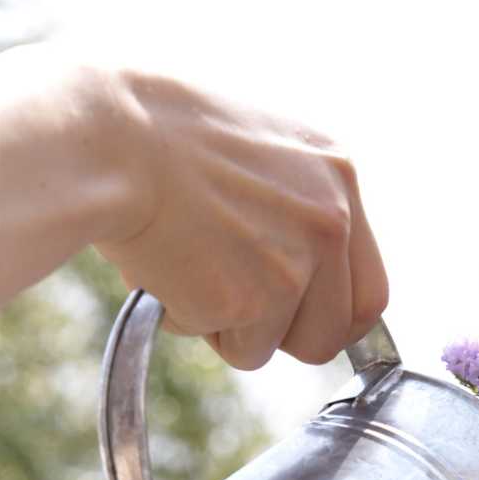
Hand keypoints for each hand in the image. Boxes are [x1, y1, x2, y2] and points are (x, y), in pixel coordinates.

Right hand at [92, 71, 389, 369]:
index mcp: (337, 175)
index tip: (301, 325)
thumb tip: (298, 276)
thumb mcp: (255, 149)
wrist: (109, 134)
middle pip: (333, 333)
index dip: (333, 318)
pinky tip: (169, 267)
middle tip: (234, 305)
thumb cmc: (158, 133)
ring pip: (274, 346)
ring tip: (188, 263)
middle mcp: (332, 220)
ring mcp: (295, 262)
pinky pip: (230, 345)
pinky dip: (193, 320)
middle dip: (282, 335)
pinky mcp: (251, 299)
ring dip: (229, 324)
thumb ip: (292, 207)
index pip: (370, 289)